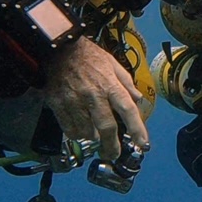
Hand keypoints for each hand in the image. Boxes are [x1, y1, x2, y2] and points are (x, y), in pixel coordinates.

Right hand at [41, 39, 148, 156]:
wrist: (58, 48)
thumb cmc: (87, 55)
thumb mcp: (112, 63)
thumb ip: (126, 83)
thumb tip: (138, 99)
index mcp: (109, 84)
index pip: (128, 109)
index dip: (137, 128)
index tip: (143, 143)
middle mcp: (93, 94)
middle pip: (106, 127)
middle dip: (112, 146)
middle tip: (113, 154)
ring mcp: (75, 101)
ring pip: (87, 131)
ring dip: (93, 138)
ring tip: (95, 137)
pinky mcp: (59, 104)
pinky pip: (69, 128)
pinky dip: (76, 134)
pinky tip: (80, 131)